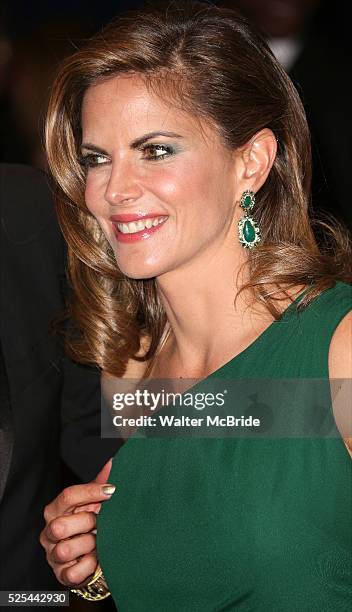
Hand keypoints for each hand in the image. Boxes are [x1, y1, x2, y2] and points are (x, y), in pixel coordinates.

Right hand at [40, 459, 113, 585]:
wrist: (96, 555)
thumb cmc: (93, 524)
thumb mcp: (96, 503)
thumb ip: (100, 483)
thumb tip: (111, 462)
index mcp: (56, 510)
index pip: (67, 496)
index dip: (90, 492)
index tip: (111, 491)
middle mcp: (50, 531)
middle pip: (60, 526)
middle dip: (86, 524)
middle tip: (100, 524)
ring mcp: (53, 554)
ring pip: (64, 550)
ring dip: (88, 546)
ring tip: (98, 542)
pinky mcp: (61, 575)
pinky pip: (73, 572)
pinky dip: (89, 565)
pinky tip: (95, 558)